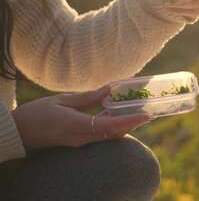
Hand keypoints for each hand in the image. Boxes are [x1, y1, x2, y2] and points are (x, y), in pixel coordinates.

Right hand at [11, 86, 149, 149]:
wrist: (17, 133)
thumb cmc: (36, 114)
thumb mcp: (62, 100)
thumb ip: (88, 97)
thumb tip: (110, 89)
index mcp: (76, 126)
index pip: (109, 125)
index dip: (129, 121)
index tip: (145, 116)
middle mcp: (81, 138)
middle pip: (113, 133)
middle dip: (133, 123)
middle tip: (148, 112)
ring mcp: (80, 142)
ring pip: (108, 135)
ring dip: (124, 125)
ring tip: (138, 111)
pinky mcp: (78, 141)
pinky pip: (100, 135)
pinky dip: (112, 125)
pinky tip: (117, 113)